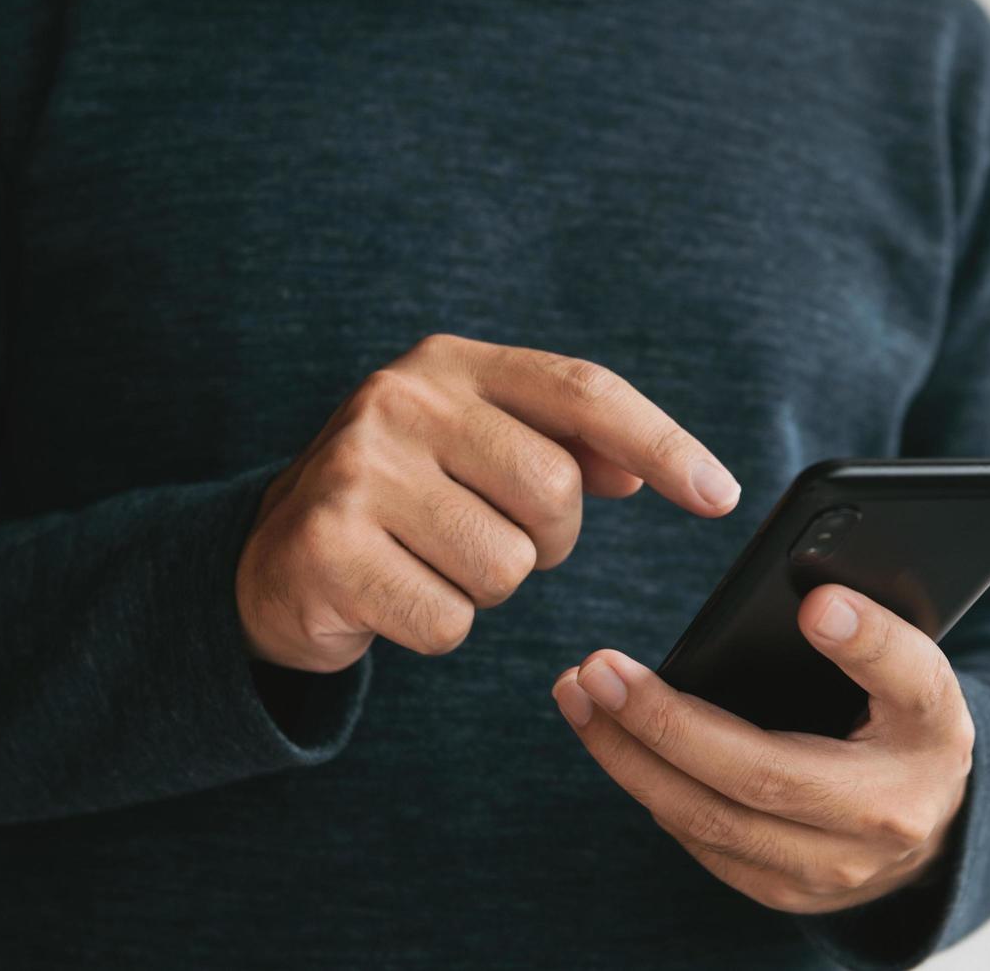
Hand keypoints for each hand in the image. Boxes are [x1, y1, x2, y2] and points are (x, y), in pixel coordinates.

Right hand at [238, 334, 740, 672]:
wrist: (268, 559)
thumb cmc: (404, 500)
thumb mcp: (477, 448)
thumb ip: (564, 443)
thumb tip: (640, 467)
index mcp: (450, 364)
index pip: (583, 391)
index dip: (662, 444)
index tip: (721, 497)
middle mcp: (400, 400)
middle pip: (555, 491)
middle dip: (547, 539)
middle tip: (491, 535)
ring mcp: (356, 472)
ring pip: (507, 564)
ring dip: (488, 587)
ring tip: (433, 562)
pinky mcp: (327, 549)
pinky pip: (450, 620)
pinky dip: (438, 626)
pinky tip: (394, 596)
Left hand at [551, 585, 975, 913]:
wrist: (928, 832)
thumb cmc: (909, 734)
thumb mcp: (918, 679)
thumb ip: (881, 640)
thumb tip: (819, 604)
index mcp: (925, 746)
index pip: (903, 686)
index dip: (863, 645)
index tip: (817, 604)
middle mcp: (878, 822)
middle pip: (757, 778)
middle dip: (664, 723)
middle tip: (598, 670)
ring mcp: (824, 872)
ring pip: (708, 821)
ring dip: (630, 759)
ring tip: (581, 698)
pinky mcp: (780, 893)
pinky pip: (700, 841)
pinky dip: (651, 789)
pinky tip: (616, 743)